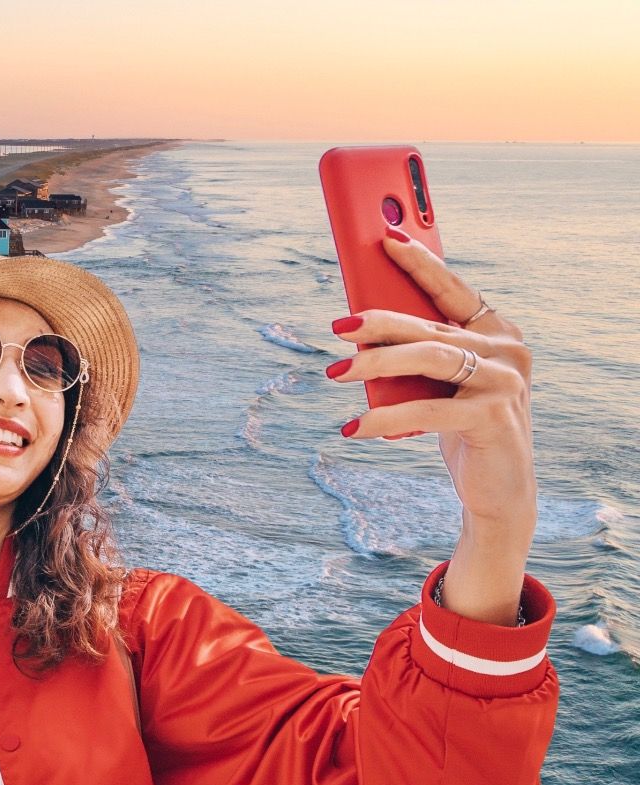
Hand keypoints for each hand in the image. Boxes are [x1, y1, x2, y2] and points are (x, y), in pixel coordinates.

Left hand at [327, 226, 536, 531]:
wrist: (499, 488)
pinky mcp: (493, 417)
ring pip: (429, 358)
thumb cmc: (462, 427)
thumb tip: (360, 330)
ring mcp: (505, 382)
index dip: (421, 262)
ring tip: (335, 372)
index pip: (452, 288)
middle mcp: (507, 349)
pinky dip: (385, 417)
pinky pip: (428, 410)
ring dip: (376, 364)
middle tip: (337, 327)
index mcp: (495, 331)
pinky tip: (354, 426)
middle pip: (430, 326)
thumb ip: (421, 353)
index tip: (386, 238)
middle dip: (379, 322)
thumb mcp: (441, 385)